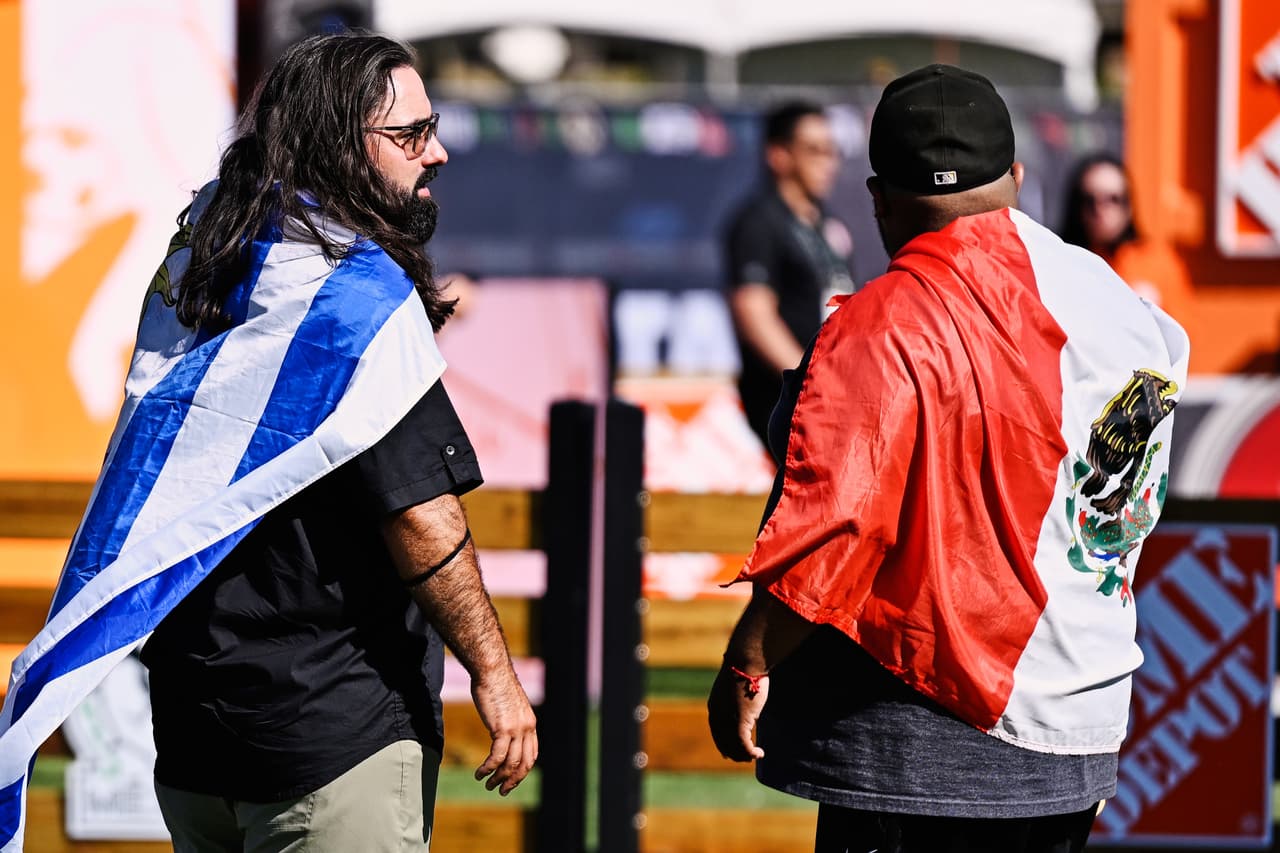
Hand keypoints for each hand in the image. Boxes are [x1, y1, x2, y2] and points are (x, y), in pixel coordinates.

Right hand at [471, 670, 538, 794]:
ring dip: (499, 777)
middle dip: (513, 780)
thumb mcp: (509, 706)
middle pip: (524, 763)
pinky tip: (480, 773)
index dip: (523, 770)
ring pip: (510, 763)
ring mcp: (516, 729)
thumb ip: (509, 720)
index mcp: (530, 723)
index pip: (532, 754)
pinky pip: (496, 756)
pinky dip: (488, 768)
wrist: (491, 671)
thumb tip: (501, 732)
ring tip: (488, 784)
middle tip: (502, 790)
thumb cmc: (496, 685)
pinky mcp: (502, 728)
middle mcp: (527, 728)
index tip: (512, 779)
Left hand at [707, 664, 767, 761]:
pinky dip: (751, 753)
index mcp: (714, 708)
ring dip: (745, 755)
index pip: (717, 734)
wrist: (744, 662)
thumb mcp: (734, 688)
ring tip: (754, 755)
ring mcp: (728, 721)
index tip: (732, 752)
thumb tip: (745, 705)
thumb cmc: (743, 670)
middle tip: (747, 757)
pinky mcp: (740, 722)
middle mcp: (718, 717)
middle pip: (724, 744)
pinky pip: (744, 746)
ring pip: (734, 748)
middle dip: (735, 753)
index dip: (725, 745)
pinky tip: (760, 753)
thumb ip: (734, 700)